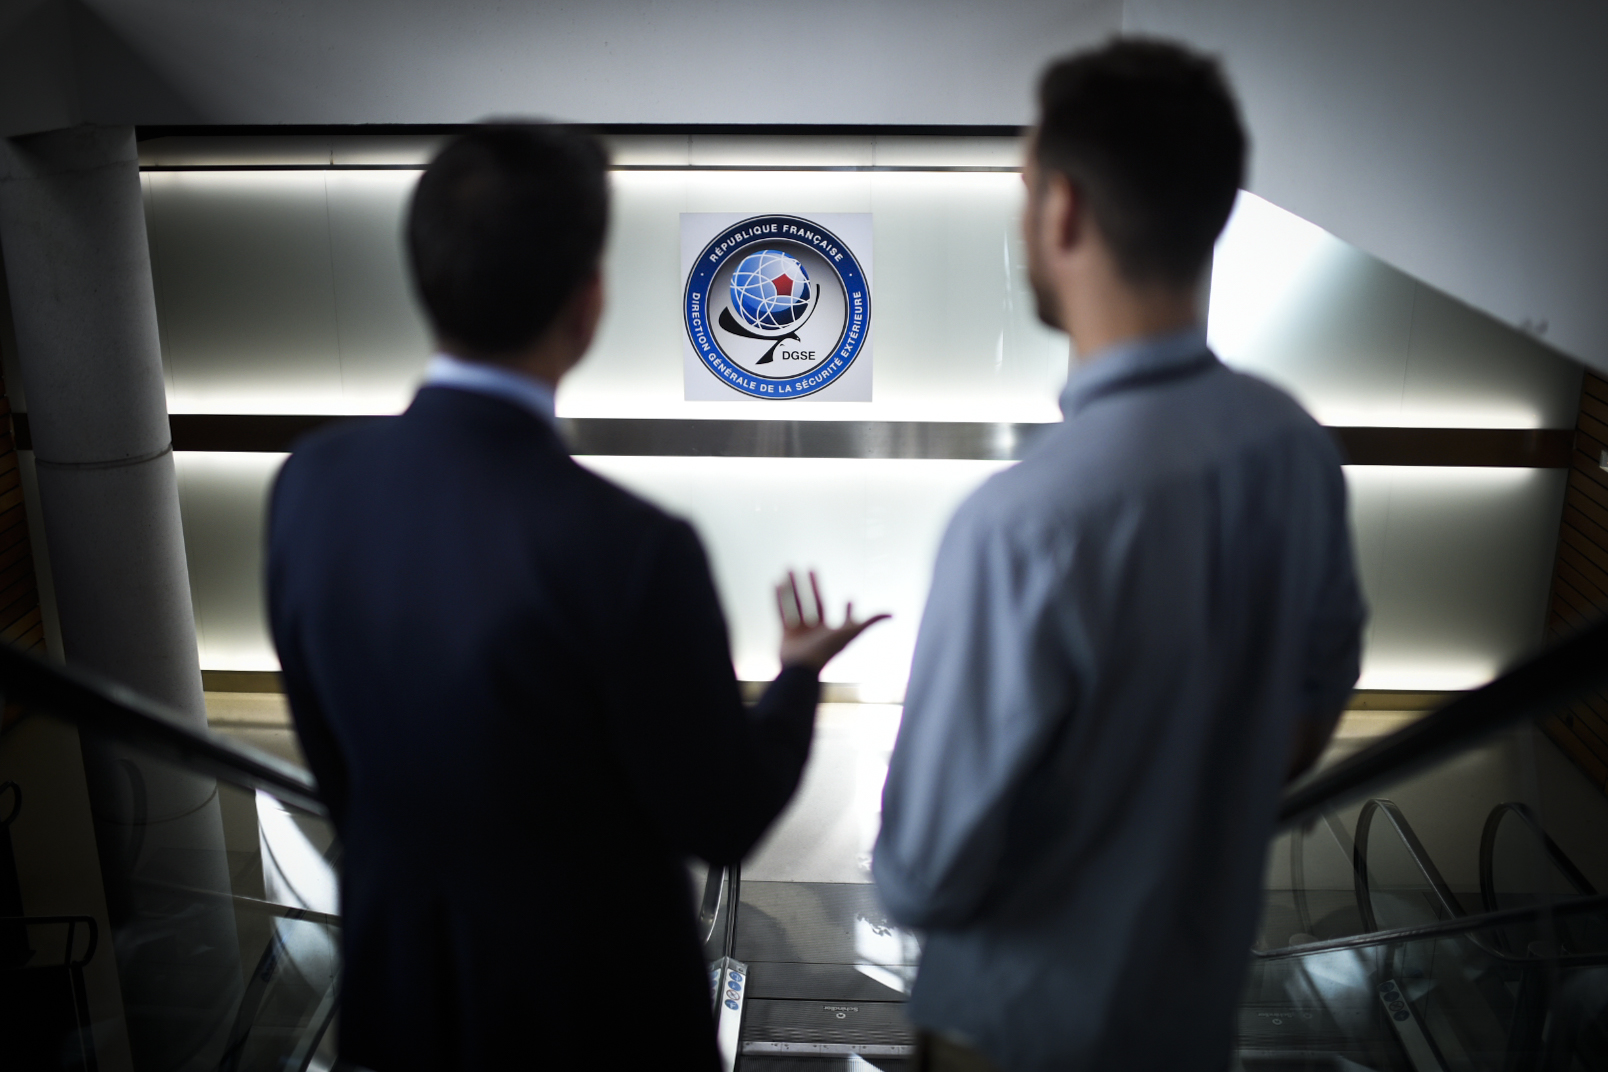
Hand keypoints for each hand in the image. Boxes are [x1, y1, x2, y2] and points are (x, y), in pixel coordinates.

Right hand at [775, 570, 889, 672]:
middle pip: (816, 603)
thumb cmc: (828, 650)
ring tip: (789, 570)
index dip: (849, 610)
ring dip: (793, 587)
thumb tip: (892, 613)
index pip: (844, 619)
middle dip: (813, 586)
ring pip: (797, 603)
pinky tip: (777, 583)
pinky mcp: (786, 631)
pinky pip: (781, 610)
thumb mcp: (852, 632)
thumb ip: (871, 622)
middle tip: (811, 569)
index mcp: (835, 633)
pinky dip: (778, 597)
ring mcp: (801, 631)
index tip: (851, 598)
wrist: (802, 667)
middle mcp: (818, 631)